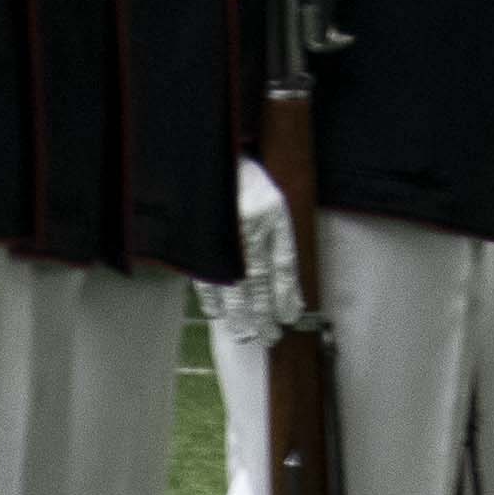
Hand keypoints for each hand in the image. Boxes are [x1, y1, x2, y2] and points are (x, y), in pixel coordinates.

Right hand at [218, 156, 306, 335]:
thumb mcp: (277, 208)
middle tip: (268, 337)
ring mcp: (221, 232)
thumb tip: (293, 295)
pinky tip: (217, 313)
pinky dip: (211, 295)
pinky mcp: (200, 237)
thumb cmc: (252, 185)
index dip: (286, 294)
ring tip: (244, 334)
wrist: (216, 157)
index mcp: (271, 213)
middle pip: (256, 278)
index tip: (289, 319)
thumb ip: (284, 249)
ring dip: (238, 312)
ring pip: (230, 281)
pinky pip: (205, 273)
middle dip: (263, 312)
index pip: (282, 264)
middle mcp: (247, 224)